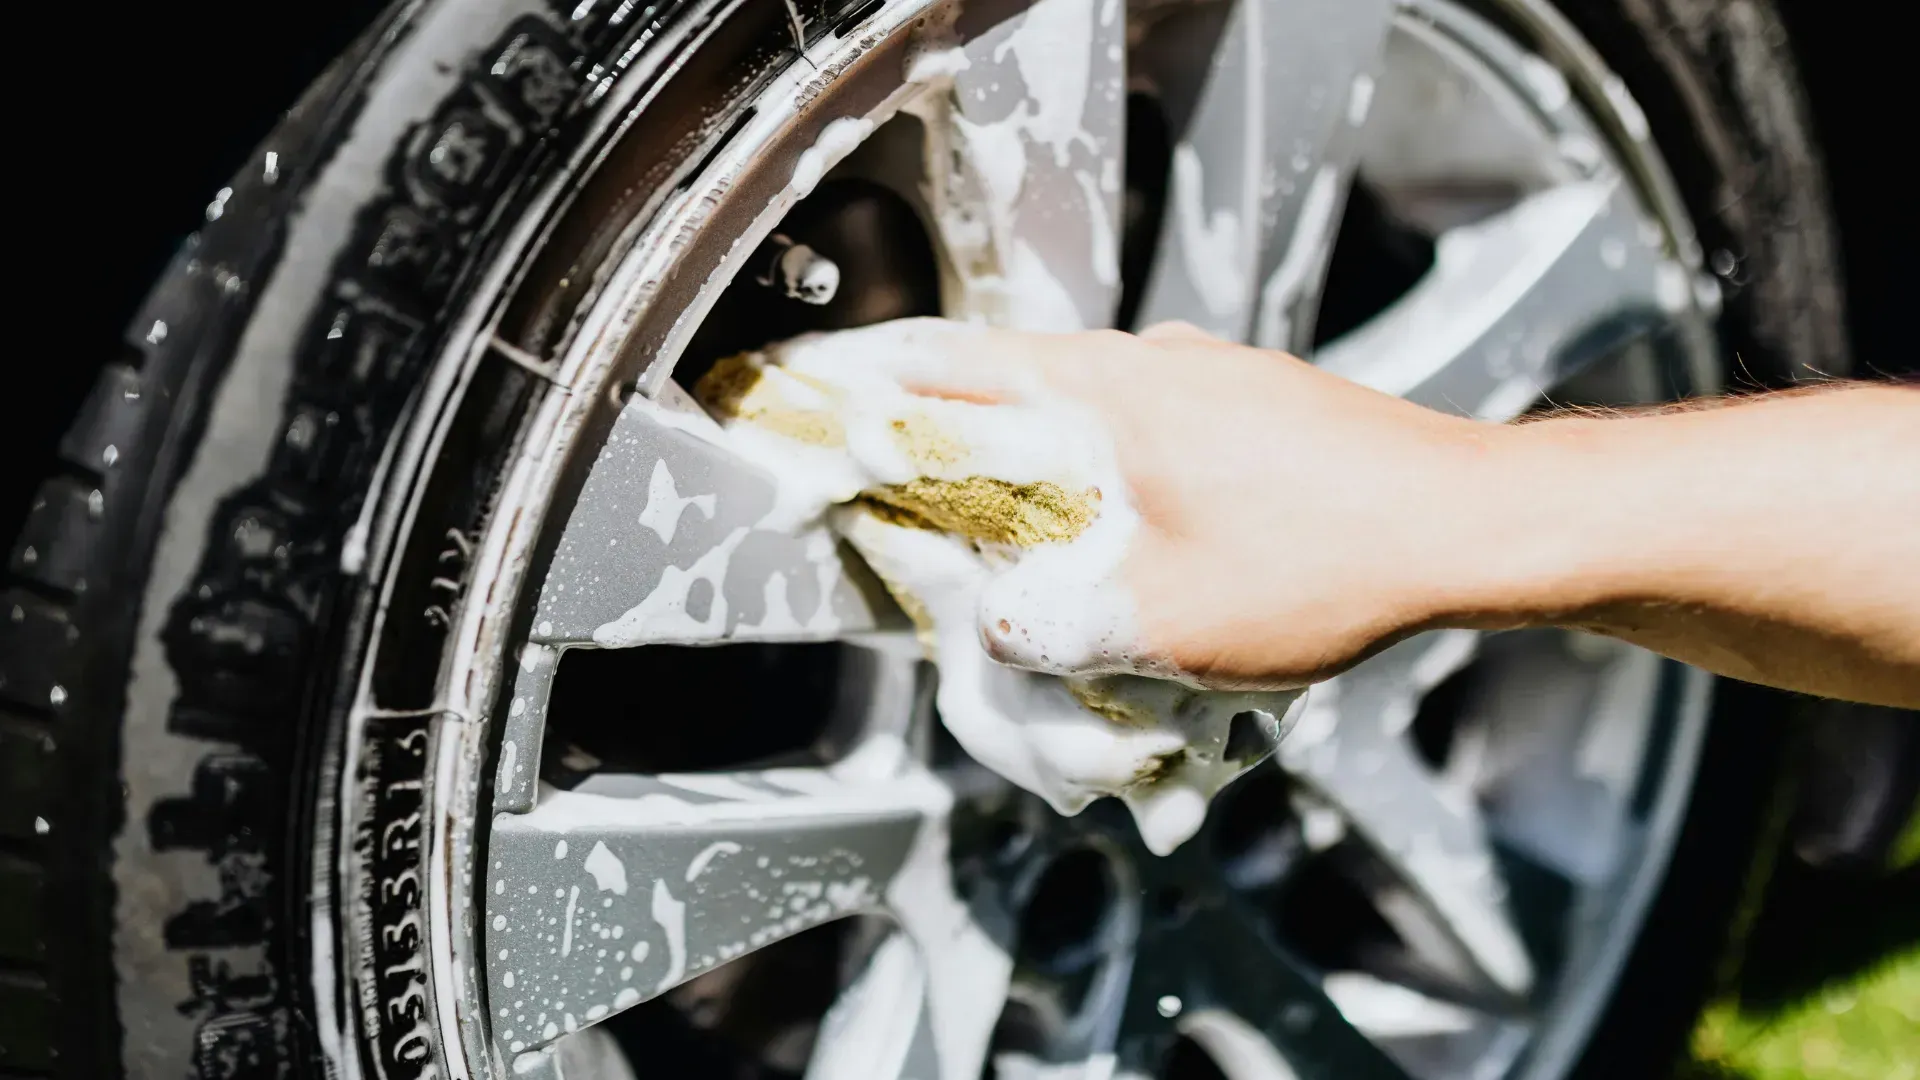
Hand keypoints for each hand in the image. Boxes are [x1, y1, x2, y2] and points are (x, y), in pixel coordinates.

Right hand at [855, 319, 1500, 689]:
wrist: (1470, 526)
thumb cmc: (1329, 560)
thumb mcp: (1163, 622)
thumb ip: (1058, 626)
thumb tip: (1001, 626)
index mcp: (1109, 395)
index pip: (956, 369)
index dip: (876, 385)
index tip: (819, 394)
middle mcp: (1156, 364)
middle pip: (1017, 379)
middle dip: (957, 426)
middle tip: (911, 471)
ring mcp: (1212, 376)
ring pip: (1090, 403)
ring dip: (1046, 453)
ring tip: (1025, 519)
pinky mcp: (1258, 403)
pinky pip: (1153, 423)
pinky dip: (1117, 467)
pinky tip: (1135, 526)